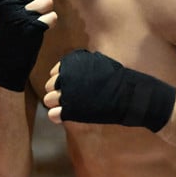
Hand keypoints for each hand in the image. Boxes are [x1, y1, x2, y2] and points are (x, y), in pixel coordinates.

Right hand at [0, 0, 55, 90]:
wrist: (4, 57)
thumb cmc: (11, 27)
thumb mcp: (7, 5)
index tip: (23, 7)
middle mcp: (8, 2)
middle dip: (42, 2)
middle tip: (31, 16)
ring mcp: (19, 15)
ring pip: (48, 1)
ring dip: (46, 12)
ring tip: (36, 20)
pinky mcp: (30, 28)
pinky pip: (52, 17)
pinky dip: (49, 23)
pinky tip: (39, 29)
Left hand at [43, 50, 175, 132]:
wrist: (127, 94)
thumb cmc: (116, 77)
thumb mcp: (97, 61)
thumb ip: (81, 63)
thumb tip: (70, 67)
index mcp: (71, 62)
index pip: (55, 72)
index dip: (63, 79)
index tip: (73, 84)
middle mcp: (65, 76)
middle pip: (49, 86)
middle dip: (58, 91)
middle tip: (73, 96)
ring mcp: (66, 94)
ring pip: (48, 99)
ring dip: (57, 103)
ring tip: (71, 106)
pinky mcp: (70, 110)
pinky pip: (53, 114)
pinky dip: (59, 115)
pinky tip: (68, 115)